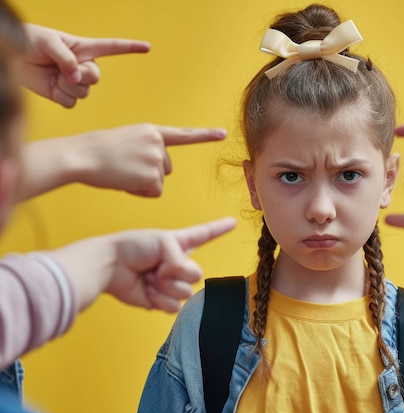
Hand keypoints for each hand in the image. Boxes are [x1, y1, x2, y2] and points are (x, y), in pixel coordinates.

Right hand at [19, 124, 227, 199]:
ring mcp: (157, 159)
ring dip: (143, 183)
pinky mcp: (152, 176)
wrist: (81, 155)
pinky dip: (140, 192)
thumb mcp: (125, 140)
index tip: (223, 133)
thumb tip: (156, 170)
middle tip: (124, 167)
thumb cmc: (96, 150)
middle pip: (166, 168)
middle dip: (149, 173)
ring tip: (121, 172)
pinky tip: (124, 181)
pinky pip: (154, 192)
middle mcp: (158, 143)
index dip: (205, 135)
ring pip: (159, 182)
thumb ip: (146, 148)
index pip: (183, 134)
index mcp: (151, 131)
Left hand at [21, 24, 149, 107]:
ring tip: (54, 76)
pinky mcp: (62, 95)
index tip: (147, 47)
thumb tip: (76, 77)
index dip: (130, 47)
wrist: (11, 58)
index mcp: (84, 49)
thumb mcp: (49, 42)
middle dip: (81, 75)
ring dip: (68, 86)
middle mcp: (82, 67)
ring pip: (83, 92)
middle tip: (64, 69)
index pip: (112, 48)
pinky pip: (71, 102)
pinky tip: (53, 87)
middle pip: (95, 77)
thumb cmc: (30, 41)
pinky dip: (61, 97)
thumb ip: (66, 58)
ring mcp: (73, 82)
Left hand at [52, 217, 236, 312]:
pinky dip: (159, 299)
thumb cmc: (132, 246)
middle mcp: (178, 264)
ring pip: (186, 292)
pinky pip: (173, 307)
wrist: (110, 265)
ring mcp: (170, 283)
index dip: (219, 228)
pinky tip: (146, 289)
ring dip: (166, 286)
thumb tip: (180, 278)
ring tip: (149, 276)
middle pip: (196, 273)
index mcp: (180, 244)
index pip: (205, 234)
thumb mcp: (164, 241)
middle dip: (177, 271)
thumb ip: (181, 259)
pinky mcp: (160, 301)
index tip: (233, 222)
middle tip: (157, 266)